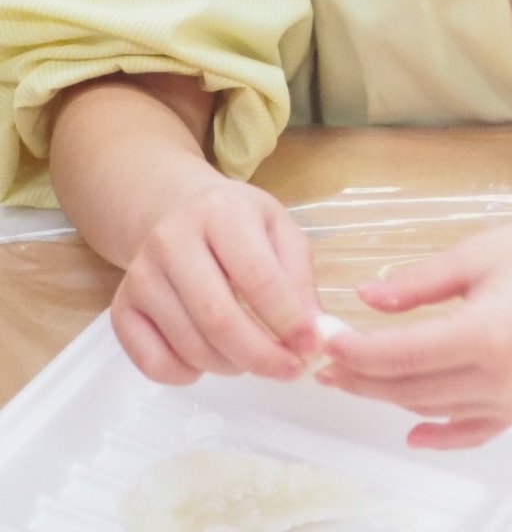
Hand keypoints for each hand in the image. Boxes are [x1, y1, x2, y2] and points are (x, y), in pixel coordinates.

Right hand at [110, 179, 318, 384]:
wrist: (177, 211)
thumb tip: (314, 334)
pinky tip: (211, 360)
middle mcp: (172, 242)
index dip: (288, 320)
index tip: (312, 347)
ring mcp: (141, 276)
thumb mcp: (280, 231)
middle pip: (218, 317)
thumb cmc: (240, 224)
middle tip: (289, 370)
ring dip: (231, 365)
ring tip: (256, 359)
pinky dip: (186, 375)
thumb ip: (300, 279)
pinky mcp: (122, 307)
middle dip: (261, 355)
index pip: (258, 277)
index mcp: (221, 214)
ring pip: (188, 344)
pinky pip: (152, 362)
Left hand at [318, 212, 511, 449]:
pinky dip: (441, 435)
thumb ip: (420, 282)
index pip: (400, 353)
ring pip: (433, 409)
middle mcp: (502, 377)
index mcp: (488, 332)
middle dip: (361, 376)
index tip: (323, 337)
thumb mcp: (484, 251)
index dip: (354, 350)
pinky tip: (412, 433)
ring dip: (389, 397)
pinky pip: (475, 431)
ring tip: (354, 380)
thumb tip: (365, 300)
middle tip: (326, 362)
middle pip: (409, 387)